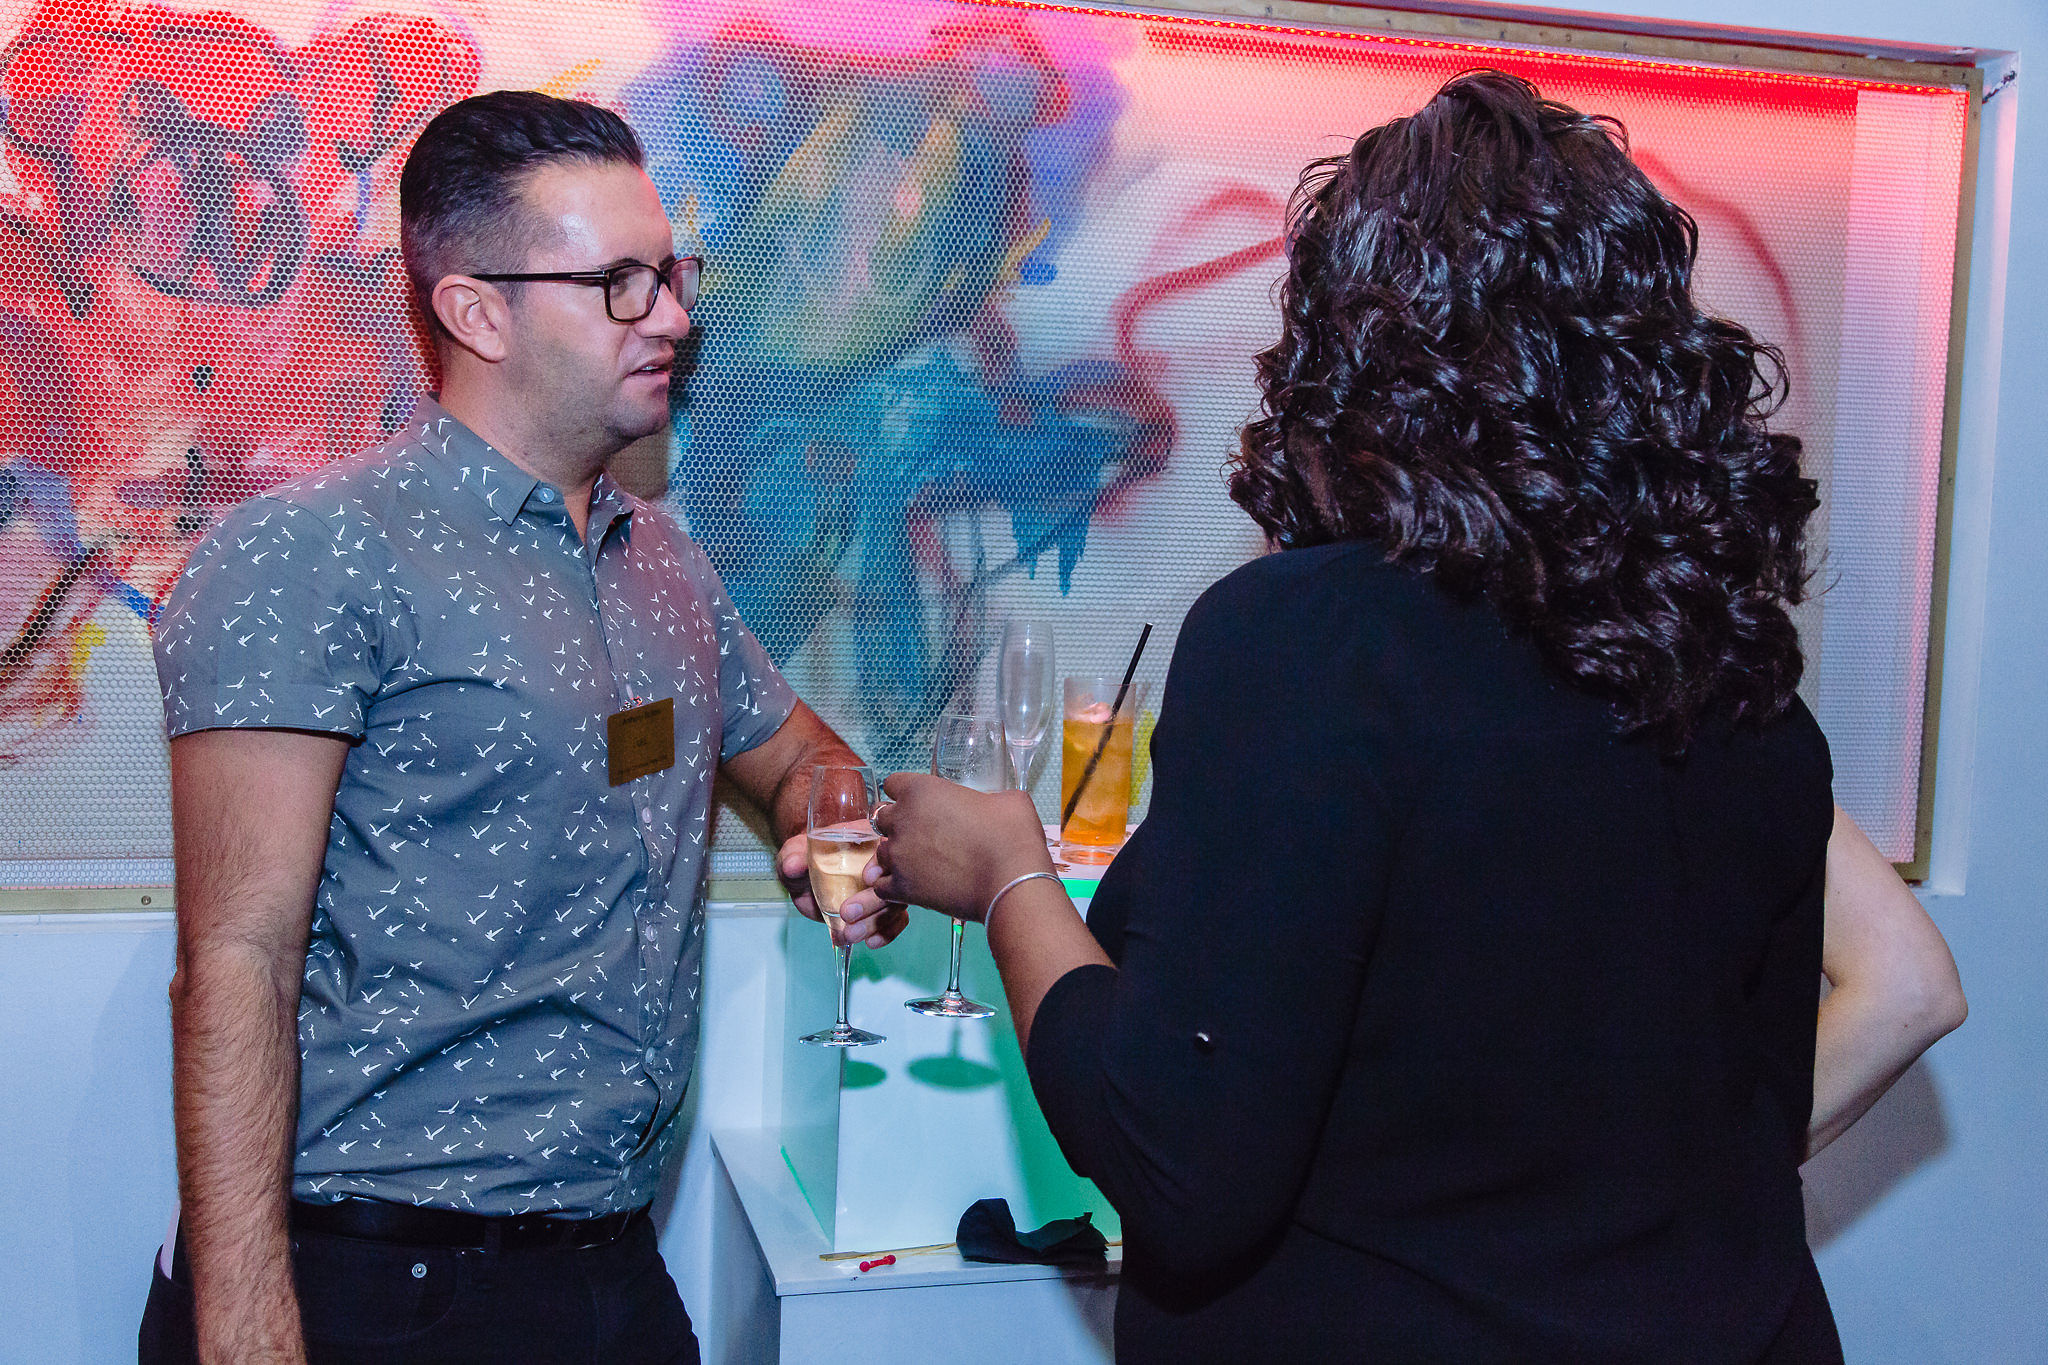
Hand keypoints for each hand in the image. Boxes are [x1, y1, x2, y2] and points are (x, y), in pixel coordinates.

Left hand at [780, 829, 910, 948]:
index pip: (886, 847)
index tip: (866, 878)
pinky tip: (871, 941)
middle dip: (873, 901)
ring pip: (895, 904)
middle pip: (893, 880)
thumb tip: (793, 865)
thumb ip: (793, 857)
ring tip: (850, 934)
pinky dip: (887, 933)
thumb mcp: (794, 853)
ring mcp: (885, 886)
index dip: (881, 863)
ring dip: (876, 923)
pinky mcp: (882, 908)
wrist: (805, 877)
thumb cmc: (803, 857)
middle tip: (846, 913)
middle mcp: (882, 863)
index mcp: (867, 838)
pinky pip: (896, 921)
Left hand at [841, 773, 1053, 929]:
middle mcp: (902, 820)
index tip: (921, 805)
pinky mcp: (902, 888)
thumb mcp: (1004, 799)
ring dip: (897, 857)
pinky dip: (895, 887)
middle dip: (899, 825)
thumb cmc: (1012, 834)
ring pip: (882, 853)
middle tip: (924, 836)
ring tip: (921, 865)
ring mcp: (899, 856)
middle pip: (883, 819)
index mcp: (921, 790)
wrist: (1012, 880)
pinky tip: (915, 887)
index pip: (893, 784)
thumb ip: (983, 797)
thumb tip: (987, 805)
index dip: (906, 794)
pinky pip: (883, 886)